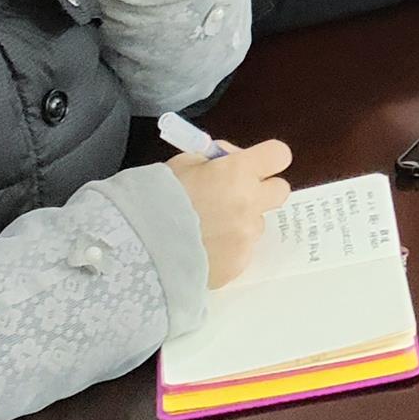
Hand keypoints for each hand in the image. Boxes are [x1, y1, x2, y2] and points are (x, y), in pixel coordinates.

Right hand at [169, 136, 292, 287]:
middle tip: (234, 196)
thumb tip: (232, 158)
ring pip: (257, 224)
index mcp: (238, 172)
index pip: (279, 155)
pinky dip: (228, 249)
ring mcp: (247, 236)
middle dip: (261, 191)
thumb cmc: (156, 198)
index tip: (252, 165)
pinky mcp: (239, 264)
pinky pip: (242, 251)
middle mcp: (250, 203)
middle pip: (280, 190)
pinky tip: (202, 249)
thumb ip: (214, 158)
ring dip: (240, 223)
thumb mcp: (183, 163)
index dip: (267, 159)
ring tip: (206, 229)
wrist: (138, 248)